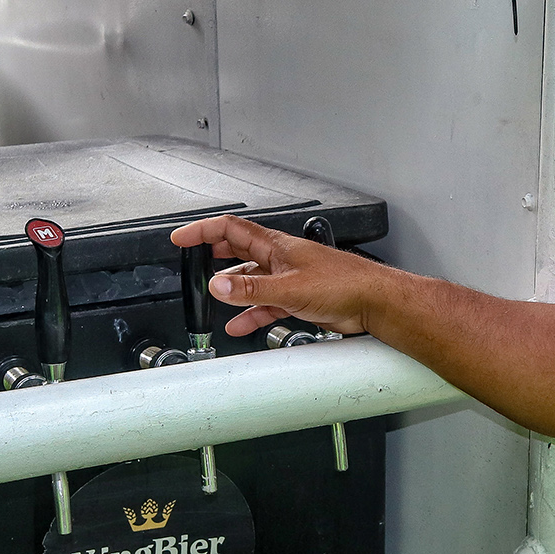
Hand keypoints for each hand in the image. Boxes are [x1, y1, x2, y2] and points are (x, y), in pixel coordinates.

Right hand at [168, 214, 386, 337]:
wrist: (373, 302)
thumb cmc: (344, 283)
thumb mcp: (289, 288)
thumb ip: (252, 289)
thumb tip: (218, 285)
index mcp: (276, 246)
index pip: (231, 229)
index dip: (203, 231)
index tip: (181, 238)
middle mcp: (280, 259)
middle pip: (239, 251)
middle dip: (214, 255)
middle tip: (193, 261)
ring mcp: (289, 279)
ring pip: (252, 281)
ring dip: (233, 290)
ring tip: (213, 299)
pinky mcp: (298, 299)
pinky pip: (266, 304)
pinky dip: (251, 313)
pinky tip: (240, 324)